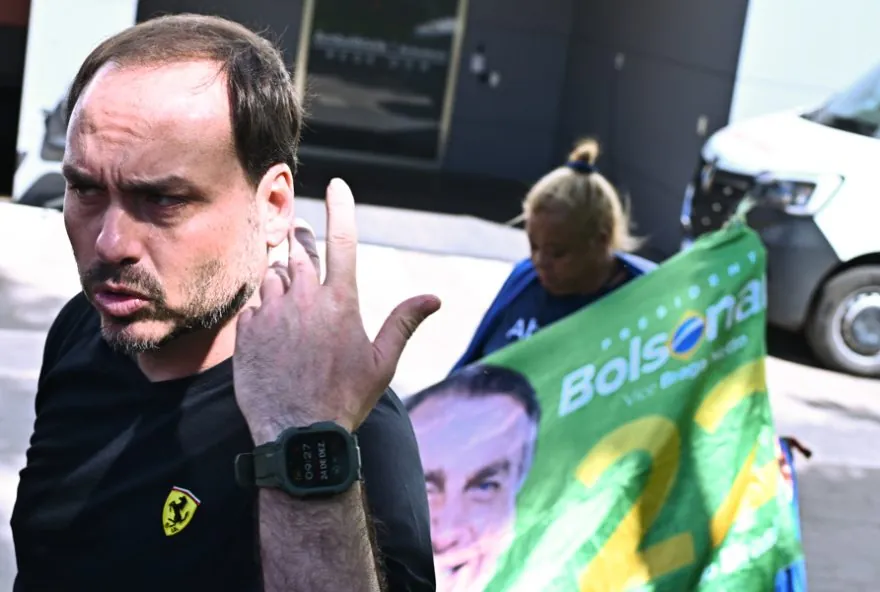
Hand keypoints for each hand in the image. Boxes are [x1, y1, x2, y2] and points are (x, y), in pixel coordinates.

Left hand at [233, 178, 440, 442]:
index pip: (342, 240)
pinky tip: (272, 331)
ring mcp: (273, 311)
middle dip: (301, 242)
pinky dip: (263, 309)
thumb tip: (434, 297)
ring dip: (281, 279)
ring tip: (290, 302)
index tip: (338, 184)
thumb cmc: (345, 398)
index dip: (341, 208)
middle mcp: (305, 298)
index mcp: (341, 301)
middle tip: (301, 239)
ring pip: (273, 276)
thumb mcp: (382, 362)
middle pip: (299, 252)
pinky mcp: (248, 329)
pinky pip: (255, 305)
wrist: (297, 432)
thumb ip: (404, 322)